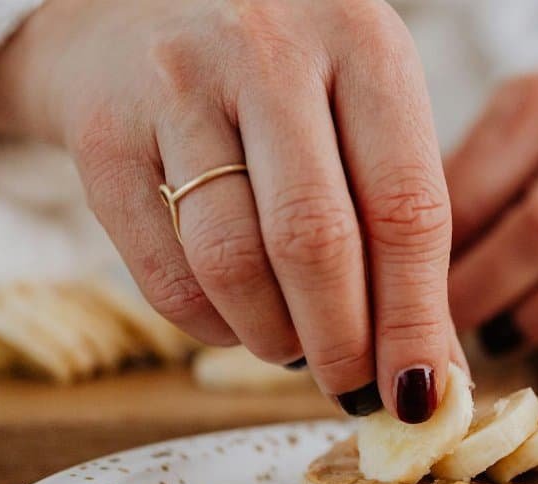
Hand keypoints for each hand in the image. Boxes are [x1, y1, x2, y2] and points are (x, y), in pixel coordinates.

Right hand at [0, 0, 460, 421]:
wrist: (135, 10)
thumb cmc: (281, 77)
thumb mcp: (360, 108)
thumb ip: (401, 218)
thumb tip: (434, 368)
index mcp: (361, 40)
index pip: (407, 207)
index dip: (416, 318)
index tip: (422, 391)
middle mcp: (268, 50)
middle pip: (316, 242)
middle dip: (343, 344)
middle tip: (353, 389)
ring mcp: (176, 85)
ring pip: (232, 264)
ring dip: (274, 339)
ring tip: (294, 347)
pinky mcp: (103, 133)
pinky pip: (166, 273)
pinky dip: (211, 327)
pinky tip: (236, 322)